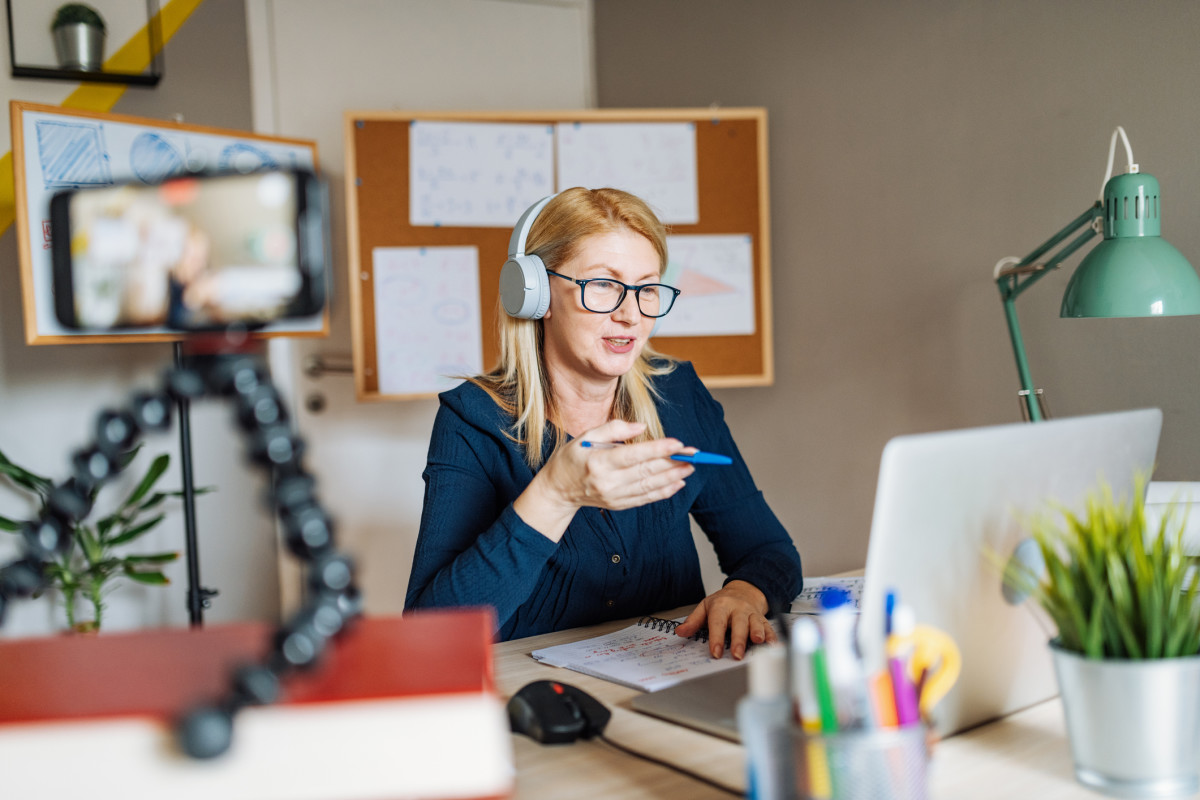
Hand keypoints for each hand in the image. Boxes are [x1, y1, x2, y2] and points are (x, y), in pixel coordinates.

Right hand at [514, 419, 692, 540]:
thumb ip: (614, 429)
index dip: (658, 449)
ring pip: (650, 486)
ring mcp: (614, 496)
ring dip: (673, 477)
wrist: (558, 490)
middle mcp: (608, 482)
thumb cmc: (572, 457)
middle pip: (647, 471)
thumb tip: (641, 427)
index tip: (678, 443)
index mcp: (599, 461)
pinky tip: (677, 483)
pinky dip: (663, 492)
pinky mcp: (619, 505)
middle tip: (694, 455)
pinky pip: (646, 499)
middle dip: (673, 462)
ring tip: (691, 467)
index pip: (634, 455)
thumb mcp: (585, 435)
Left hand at [675, 580, 773, 659]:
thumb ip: (693, 621)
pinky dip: (772, 635)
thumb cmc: (723, 602)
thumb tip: (680, 632)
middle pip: (739, 624)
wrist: (744, 590)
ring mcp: (751, 614)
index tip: (715, 652)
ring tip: (758, 642)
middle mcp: (738, 609)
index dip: (716, 638)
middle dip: (738, 639)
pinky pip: (768, 626)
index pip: (717, 622)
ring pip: (756, 623)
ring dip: (758, 633)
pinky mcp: (762, 619)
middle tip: (737, 654)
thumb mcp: (705, 607)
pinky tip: (773, 644)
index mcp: (721, 606)